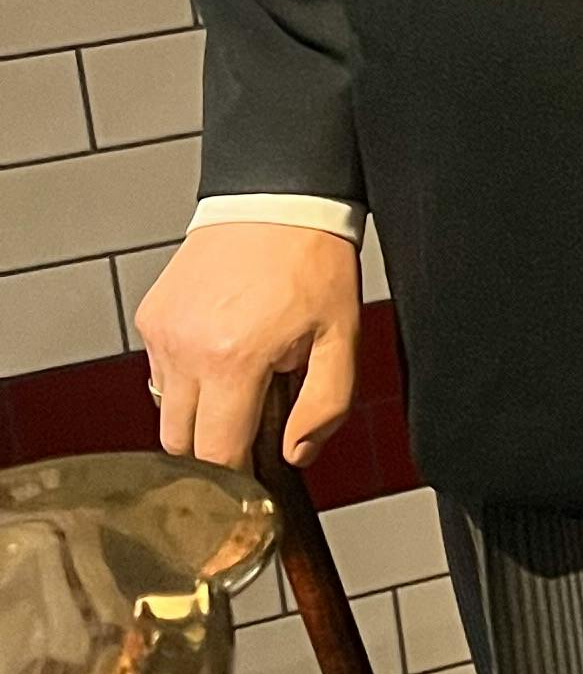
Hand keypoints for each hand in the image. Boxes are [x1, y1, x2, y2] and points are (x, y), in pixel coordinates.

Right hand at [133, 224, 362, 471]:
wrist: (276, 199)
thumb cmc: (313, 263)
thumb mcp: (342, 337)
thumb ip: (325, 406)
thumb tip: (296, 454)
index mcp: (234, 360)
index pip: (217, 455)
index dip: (240, 474)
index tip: (258, 472)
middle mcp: (186, 349)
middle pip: (181, 443)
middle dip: (215, 446)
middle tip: (253, 422)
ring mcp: (162, 332)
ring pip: (165, 410)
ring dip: (198, 412)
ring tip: (240, 380)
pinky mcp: (150, 316)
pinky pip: (158, 372)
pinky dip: (184, 376)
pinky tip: (220, 349)